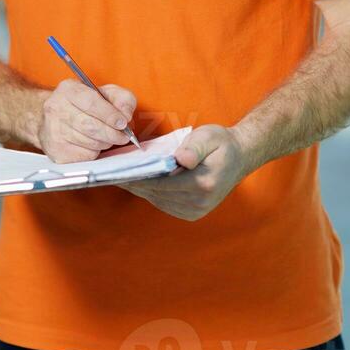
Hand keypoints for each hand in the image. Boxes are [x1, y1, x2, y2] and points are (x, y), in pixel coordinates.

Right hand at [38, 81, 135, 162]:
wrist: (54, 118)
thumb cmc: (83, 105)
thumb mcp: (105, 93)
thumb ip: (122, 99)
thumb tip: (126, 115)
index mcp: (69, 90)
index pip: (91, 102)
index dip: (110, 114)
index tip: (123, 122)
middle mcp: (57, 108)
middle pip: (90, 126)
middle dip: (112, 133)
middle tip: (123, 136)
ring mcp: (54, 130)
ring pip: (89, 142)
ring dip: (105, 142)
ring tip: (108, 137)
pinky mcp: (57, 150)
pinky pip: (84, 156)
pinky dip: (95, 152)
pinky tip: (93, 144)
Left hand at [120, 124, 248, 220]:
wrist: (239, 157)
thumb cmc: (222, 143)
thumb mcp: (210, 136)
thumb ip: (195, 147)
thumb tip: (182, 159)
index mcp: (202, 184)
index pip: (161, 183)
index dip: (138, 177)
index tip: (118, 170)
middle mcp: (198, 202)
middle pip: (156, 194)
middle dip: (133, 183)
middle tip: (110, 173)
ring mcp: (195, 211)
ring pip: (157, 201)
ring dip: (139, 189)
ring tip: (119, 176)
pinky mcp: (192, 213)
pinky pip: (164, 204)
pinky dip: (150, 193)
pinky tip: (137, 182)